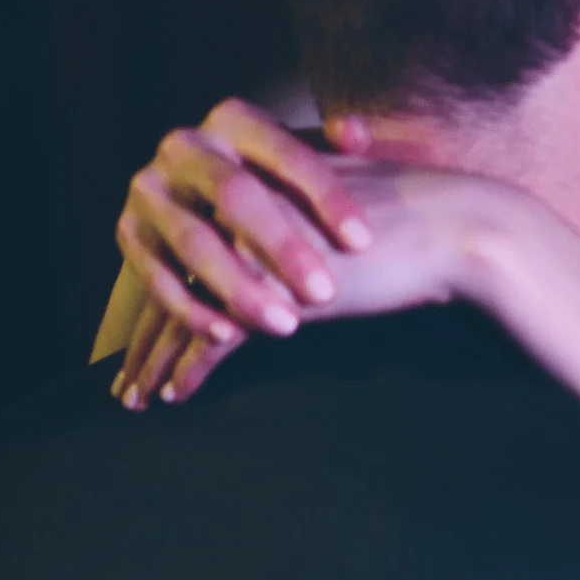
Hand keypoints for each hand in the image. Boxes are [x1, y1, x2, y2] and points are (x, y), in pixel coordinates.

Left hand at [109, 99, 521, 405]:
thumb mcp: (344, 206)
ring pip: (181, 314)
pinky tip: (177, 395)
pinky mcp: (270, 293)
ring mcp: (248, 253)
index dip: (167, 287)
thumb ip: (305, 216)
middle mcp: (236, 213)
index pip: (191, 241)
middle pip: (174, 280)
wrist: (451, 227)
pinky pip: (212, 340)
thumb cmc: (415, 219)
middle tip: (128, 374)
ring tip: (139, 395)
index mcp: (251, 183)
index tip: (148, 322)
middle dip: (148, 333)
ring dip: (157, 359)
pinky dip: (191, 371)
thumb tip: (288, 244)